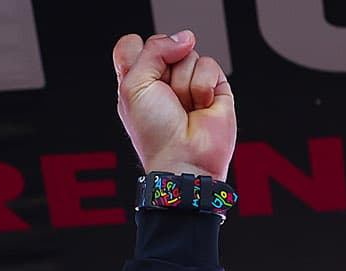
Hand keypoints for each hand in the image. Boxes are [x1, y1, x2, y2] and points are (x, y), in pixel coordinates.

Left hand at [113, 31, 235, 179]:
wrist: (183, 157)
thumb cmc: (154, 131)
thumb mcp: (134, 85)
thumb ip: (154, 50)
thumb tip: (185, 38)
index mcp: (135, 81)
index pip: (132, 45)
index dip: (137, 53)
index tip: (138, 77)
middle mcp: (161, 80)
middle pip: (164, 45)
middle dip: (163, 71)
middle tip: (163, 98)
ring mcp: (187, 82)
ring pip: (188, 54)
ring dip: (182, 83)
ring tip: (183, 107)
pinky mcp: (213, 86)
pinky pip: (209, 64)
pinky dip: (202, 87)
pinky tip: (200, 107)